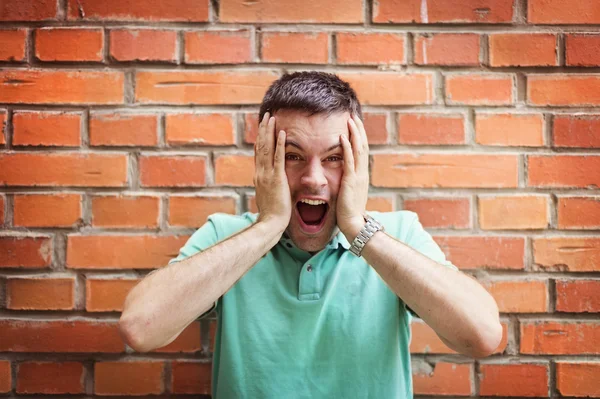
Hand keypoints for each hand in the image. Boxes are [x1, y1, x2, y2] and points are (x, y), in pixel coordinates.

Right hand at [254, 112, 291, 233]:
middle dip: (263, 130)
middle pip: (260, 146)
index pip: (259, 153)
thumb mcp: (268, 195)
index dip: (261, 138)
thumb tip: (270, 182)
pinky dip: (280, 144)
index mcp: (259, 176)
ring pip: (267, 148)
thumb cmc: (272, 213)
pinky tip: (282, 133)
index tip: (263, 127)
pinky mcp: (276, 179)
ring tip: (272, 118)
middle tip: (266, 115)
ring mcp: (267, 175)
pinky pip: (278, 158)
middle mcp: (260, 172)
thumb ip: (269, 186)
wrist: (270, 223)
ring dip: (270, 132)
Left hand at [337, 114, 369, 238]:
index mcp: (361, 175)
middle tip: (354, 114)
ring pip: (358, 149)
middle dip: (359, 129)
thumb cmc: (349, 213)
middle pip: (363, 145)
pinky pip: (349, 160)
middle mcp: (362, 172)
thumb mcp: (350, 193)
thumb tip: (345, 178)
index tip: (355, 124)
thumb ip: (348, 183)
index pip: (362, 150)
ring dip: (354, 133)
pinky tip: (342, 136)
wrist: (354, 224)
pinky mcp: (350, 181)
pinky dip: (346, 147)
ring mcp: (357, 176)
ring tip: (350, 119)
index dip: (359, 136)